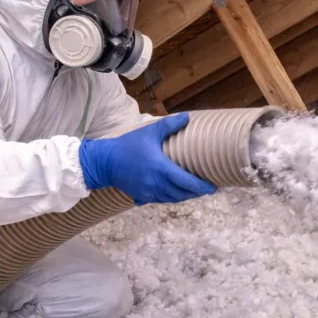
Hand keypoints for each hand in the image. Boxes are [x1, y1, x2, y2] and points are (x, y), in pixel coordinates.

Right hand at [77, 113, 216, 203]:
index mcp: (161, 169)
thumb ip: (169, 125)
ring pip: (173, 199)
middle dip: (196, 192)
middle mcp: (157, 184)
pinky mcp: (142, 196)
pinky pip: (162, 200)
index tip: (213, 188)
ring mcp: (149, 193)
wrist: (105, 161)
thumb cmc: (128, 145)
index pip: (187, 183)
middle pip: (183, 194)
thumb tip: (187, 117)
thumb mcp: (149, 132)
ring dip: (185, 196)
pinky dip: (172, 197)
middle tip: (207, 188)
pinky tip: (176, 192)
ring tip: (194, 191)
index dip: (202, 187)